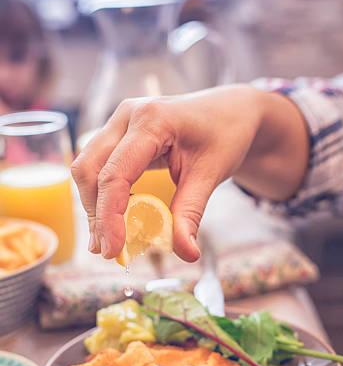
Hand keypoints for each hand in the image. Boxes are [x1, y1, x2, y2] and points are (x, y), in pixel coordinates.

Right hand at [71, 84, 308, 261]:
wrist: (230, 112)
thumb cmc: (224, 134)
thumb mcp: (211, 174)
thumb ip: (191, 213)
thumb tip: (185, 253)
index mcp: (151, 119)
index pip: (116, 173)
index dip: (109, 215)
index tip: (113, 249)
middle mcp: (128, 115)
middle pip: (89, 168)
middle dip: (95, 213)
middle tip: (108, 251)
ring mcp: (120, 122)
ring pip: (88, 167)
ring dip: (94, 205)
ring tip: (109, 241)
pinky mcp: (119, 133)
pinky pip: (99, 165)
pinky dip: (102, 194)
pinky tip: (113, 220)